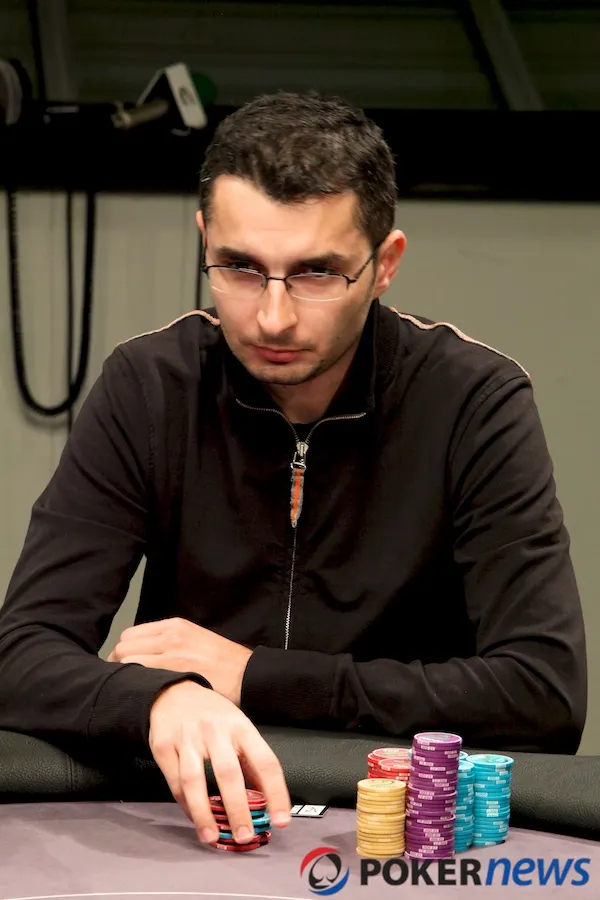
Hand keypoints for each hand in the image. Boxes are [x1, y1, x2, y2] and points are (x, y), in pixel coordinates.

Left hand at [107, 617, 251, 704]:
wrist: (248, 675)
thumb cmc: (224, 664)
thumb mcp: (196, 640)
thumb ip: (170, 644)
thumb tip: (145, 656)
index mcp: (175, 626)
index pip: (130, 635)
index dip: (123, 653)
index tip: (123, 668)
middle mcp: (170, 635)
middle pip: (124, 646)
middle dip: (118, 664)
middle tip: (123, 682)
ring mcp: (172, 653)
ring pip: (126, 660)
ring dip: (123, 675)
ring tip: (130, 690)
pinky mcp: (175, 672)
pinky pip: (139, 674)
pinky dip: (134, 684)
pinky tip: (140, 694)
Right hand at [149, 680, 290, 844]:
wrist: (174, 693)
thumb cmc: (213, 715)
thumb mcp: (238, 727)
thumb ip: (250, 760)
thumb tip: (266, 799)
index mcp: (240, 726)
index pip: (264, 761)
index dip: (276, 792)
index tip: (281, 819)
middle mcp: (214, 730)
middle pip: (228, 772)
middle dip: (238, 808)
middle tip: (245, 835)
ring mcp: (187, 737)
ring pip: (195, 780)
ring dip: (204, 813)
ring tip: (213, 837)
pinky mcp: (163, 745)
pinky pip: (174, 781)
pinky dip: (185, 804)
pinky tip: (195, 818)